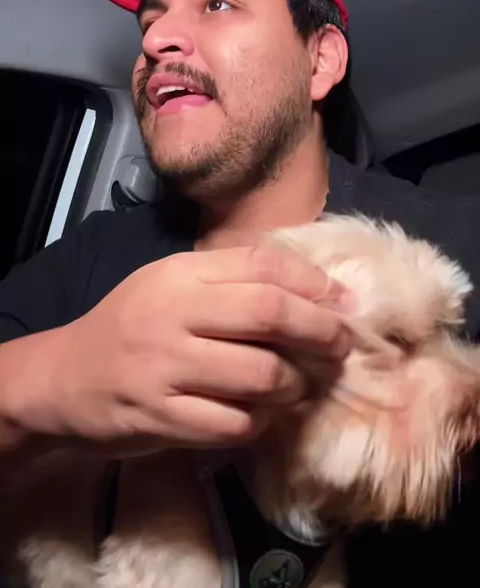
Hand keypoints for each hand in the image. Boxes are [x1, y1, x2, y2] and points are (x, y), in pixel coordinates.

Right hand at [6, 244, 352, 455]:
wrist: (65, 380)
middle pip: (270, 313)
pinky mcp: (161, 418)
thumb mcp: (171, 285)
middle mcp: (173, 314)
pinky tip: (263, 416)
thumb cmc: (131, 326)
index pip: (262, 265)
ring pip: (261, 376)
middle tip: (342, 346)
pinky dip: (261, 422)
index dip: (313, 283)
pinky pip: (235, 424)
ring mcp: (166, 368)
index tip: (343, 302)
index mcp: (180, 274)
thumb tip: (315, 291)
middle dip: (321, 331)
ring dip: (296, 385)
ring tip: (301, 387)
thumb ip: (230, 280)